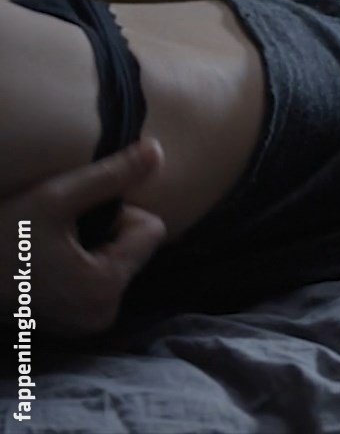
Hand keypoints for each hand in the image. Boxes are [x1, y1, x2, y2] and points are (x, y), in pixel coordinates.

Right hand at [3, 139, 166, 336]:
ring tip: (47, 250)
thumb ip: (110, 175)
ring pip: (117, 263)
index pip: (150, 229)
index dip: (119, 213)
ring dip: (90, 249)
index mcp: (106, 287)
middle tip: (57, 233)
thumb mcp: (54, 198)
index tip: (76, 216)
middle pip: (136, 248)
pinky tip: (44, 266)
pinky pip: (97, 281)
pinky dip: (78, 268)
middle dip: (105, 232)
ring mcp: (87, 323)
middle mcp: (103, 313)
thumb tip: (158, 150)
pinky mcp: (72, 325)